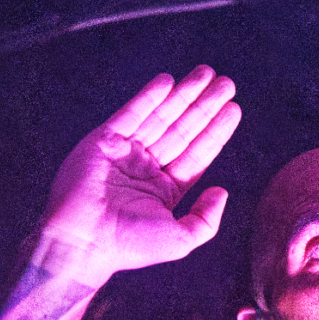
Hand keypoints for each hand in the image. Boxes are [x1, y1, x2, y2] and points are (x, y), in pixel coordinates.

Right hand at [38, 66, 240, 284]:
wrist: (84, 242)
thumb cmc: (130, 246)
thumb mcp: (182, 238)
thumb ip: (207, 218)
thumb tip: (222, 190)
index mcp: (165, 189)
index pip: (197, 153)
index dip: (216, 130)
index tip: (234, 108)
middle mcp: (146, 168)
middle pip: (183, 129)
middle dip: (204, 105)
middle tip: (227, 82)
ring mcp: (125, 152)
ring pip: (161, 117)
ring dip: (183, 94)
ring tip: (206, 73)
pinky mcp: (103, 141)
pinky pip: (131, 113)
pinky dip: (149, 96)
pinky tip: (169, 81)